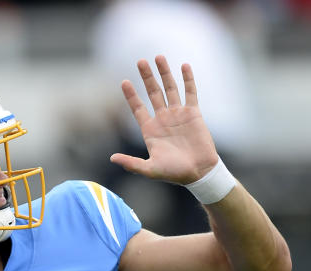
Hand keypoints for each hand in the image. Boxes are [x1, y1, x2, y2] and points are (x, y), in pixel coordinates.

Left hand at [110, 56, 219, 184]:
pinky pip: (190, 92)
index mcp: (150, 130)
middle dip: (146, 77)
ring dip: (164, 73)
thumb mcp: (150, 169)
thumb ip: (131, 163)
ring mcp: (178, 114)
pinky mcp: (193, 113)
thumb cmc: (174, 173)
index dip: (131, 95)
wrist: (199, 172)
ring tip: (158, 57)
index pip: (137, 108)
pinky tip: (184, 65)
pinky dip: (187, 79)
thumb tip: (111, 158)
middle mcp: (163, 119)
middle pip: (153, 92)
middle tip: (140, 61)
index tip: (124, 81)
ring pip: (170, 88)